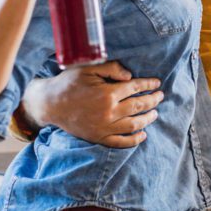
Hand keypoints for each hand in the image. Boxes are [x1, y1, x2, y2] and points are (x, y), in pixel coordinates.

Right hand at [23, 61, 162, 147]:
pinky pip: (120, 142)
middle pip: (138, 106)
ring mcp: (103, 127)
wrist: (49, 104)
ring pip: (133, 125)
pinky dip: (133, 140)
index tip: (157, 83)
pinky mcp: (98, 137)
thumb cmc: (68, 83)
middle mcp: (108, 112)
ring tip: (155, 113)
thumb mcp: (88, 68)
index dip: (148, 84)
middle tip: (160, 96)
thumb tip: (130, 76)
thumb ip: (111, 69)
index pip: (135, 88)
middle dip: (152, 100)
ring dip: (147, 119)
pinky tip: (143, 135)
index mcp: (107, 93)